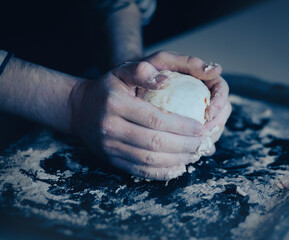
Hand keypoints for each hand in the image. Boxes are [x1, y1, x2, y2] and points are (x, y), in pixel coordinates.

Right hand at [69, 52, 222, 179]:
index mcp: (115, 104)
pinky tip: (179, 167)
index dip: (181, 126)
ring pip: (149, 160)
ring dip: (177, 160)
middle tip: (203, 143)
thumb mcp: (122, 70)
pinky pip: (140, 172)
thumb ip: (144, 71)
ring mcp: (110, 147)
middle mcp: (111, 128)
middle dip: (184, 145)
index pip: (155, 119)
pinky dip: (162, 173)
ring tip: (195, 154)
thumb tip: (167, 81)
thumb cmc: (108, 89)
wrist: (80, 110)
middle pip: (155, 143)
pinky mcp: (112, 160)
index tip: (200, 127)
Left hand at [144, 51, 231, 155]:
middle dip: (216, 126)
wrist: (130, 83)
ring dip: (207, 140)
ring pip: (213, 129)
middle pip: (222, 113)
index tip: (208, 114)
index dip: (220, 103)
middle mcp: (205, 97)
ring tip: (194, 147)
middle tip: (201, 135)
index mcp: (205, 79)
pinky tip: (186, 157)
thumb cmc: (147, 70)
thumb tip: (215, 70)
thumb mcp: (162, 60)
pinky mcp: (189, 129)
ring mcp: (198, 114)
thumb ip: (186, 62)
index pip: (222, 89)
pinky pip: (198, 141)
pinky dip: (195, 150)